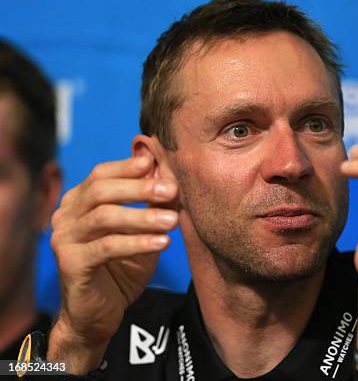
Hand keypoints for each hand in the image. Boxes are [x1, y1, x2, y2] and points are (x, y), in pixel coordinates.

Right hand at [47, 155, 178, 373]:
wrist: (98, 315)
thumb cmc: (122, 267)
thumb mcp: (142, 230)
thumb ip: (149, 201)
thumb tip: (164, 166)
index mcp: (78, 202)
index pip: (100, 174)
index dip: (129, 167)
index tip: (158, 163)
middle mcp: (66, 216)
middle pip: (100, 190)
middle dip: (140, 188)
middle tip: (172, 190)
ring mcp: (65, 240)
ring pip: (104, 217)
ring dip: (142, 217)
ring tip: (172, 221)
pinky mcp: (70, 264)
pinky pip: (106, 247)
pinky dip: (137, 243)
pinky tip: (162, 243)